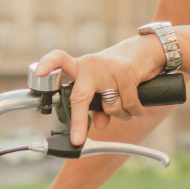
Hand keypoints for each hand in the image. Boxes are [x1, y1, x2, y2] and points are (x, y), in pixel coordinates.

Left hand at [35, 35, 166, 144]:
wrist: (152, 48)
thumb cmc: (126, 67)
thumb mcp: (108, 83)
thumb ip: (99, 104)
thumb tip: (98, 125)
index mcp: (83, 66)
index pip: (60, 60)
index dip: (47, 65)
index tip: (37, 72)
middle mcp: (92, 65)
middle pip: (80, 98)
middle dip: (79, 121)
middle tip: (78, 139)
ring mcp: (108, 68)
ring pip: (110, 107)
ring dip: (122, 114)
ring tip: (128, 107)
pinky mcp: (126, 72)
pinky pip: (128, 103)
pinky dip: (135, 111)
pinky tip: (138, 108)